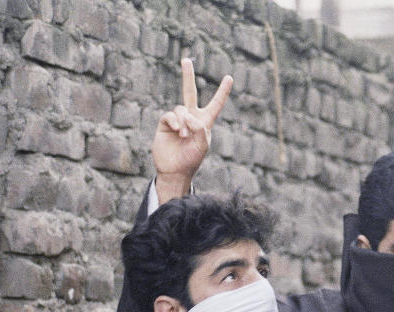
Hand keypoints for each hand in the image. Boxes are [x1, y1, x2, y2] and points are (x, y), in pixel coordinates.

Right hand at [152, 58, 232, 203]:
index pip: (215, 104)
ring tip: (184, 135)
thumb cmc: (192, 160)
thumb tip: (189, 115)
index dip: (222, 92)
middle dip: (188, 76)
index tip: (229, 78)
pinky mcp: (164, 124)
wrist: (174, 170)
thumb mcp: (202, 146)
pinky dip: (174, 121)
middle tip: (186, 60)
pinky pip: (169, 115)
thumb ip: (200, 129)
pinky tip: (176, 130)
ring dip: (183, 121)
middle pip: (189, 92)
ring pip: (180, 109)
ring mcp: (177, 120)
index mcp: (205, 122)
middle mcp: (191, 118)